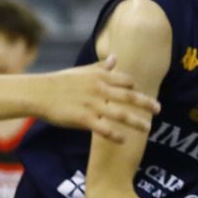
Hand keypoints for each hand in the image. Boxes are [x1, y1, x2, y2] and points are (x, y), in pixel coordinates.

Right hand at [42, 55, 160, 142]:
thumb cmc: (60, 82)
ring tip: (148, 128)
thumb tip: (116, 57)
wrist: (38, 93)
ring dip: (136, 121)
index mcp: (99, 77)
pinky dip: (116, 135)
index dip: (134, 86)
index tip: (141, 92)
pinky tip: (124, 140)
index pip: (125, 80)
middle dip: (146, 102)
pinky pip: (104, 128)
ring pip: (120, 114)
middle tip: (159, 109)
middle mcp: (99, 89)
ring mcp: (92, 104)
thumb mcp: (82, 71)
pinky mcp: (83, 119)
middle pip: (128, 96)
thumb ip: (101, 66)